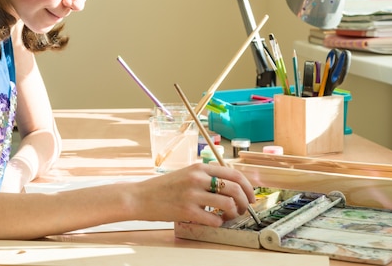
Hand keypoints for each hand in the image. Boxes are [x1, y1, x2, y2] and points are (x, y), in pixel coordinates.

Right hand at [132, 163, 255, 226]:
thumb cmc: (163, 187)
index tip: (252, 195)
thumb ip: (206, 177)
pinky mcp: (187, 211)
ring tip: (230, 216)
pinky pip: (214, 219)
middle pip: (235, 188)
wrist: (140, 197)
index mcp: (199, 167)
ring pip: (228, 204)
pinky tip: (215, 221)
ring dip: (234, 213)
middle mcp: (197, 178)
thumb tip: (230, 185)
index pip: (234, 173)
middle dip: (245, 201)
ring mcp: (192, 195)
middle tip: (244, 208)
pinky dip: (219, 223)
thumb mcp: (186, 174)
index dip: (248, 186)